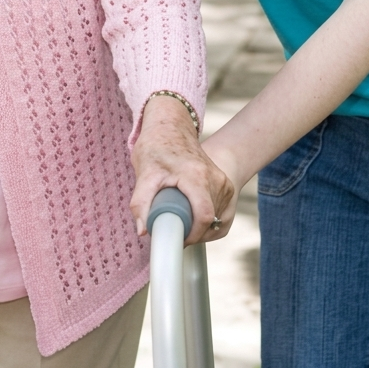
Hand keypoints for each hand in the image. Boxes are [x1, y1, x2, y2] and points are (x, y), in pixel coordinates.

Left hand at [130, 95, 234, 244]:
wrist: (172, 128)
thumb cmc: (157, 147)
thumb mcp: (144, 173)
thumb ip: (141, 203)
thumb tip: (143, 230)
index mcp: (197, 176)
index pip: (203, 216)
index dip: (191, 235)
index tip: (177, 239)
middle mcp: (216, 179)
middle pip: (210, 221)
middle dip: (192, 232)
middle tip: (172, 226)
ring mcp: (224, 182)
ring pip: (217, 220)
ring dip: (199, 227)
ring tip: (180, 214)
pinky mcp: (227, 185)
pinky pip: (222, 215)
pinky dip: (209, 222)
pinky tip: (192, 213)